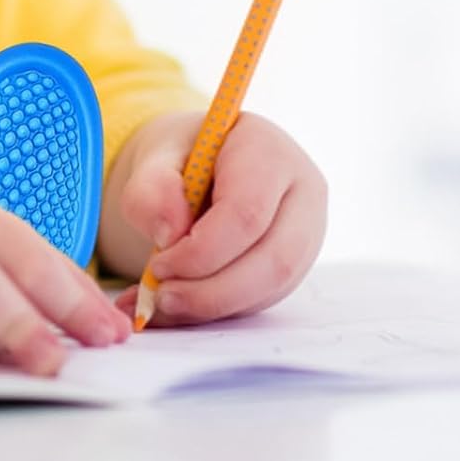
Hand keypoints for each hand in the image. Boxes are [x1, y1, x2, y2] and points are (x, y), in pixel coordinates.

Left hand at [103, 110, 326, 326]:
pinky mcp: (296, 263)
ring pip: (274, 286)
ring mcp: (307, 231)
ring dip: (217, 304)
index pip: (246, 212)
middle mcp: (302, 191)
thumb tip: (170, 234)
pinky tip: (181, 306)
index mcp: (269, 151)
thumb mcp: (154, 158)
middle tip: (162, 298)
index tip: (158, 265)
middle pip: (273, 258)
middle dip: (214, 290)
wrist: (197, 164)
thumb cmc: (180, 156)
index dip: (202, 250)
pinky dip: (220, 309)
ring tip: (165, 304)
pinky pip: (265, 297)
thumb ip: (152, 189)